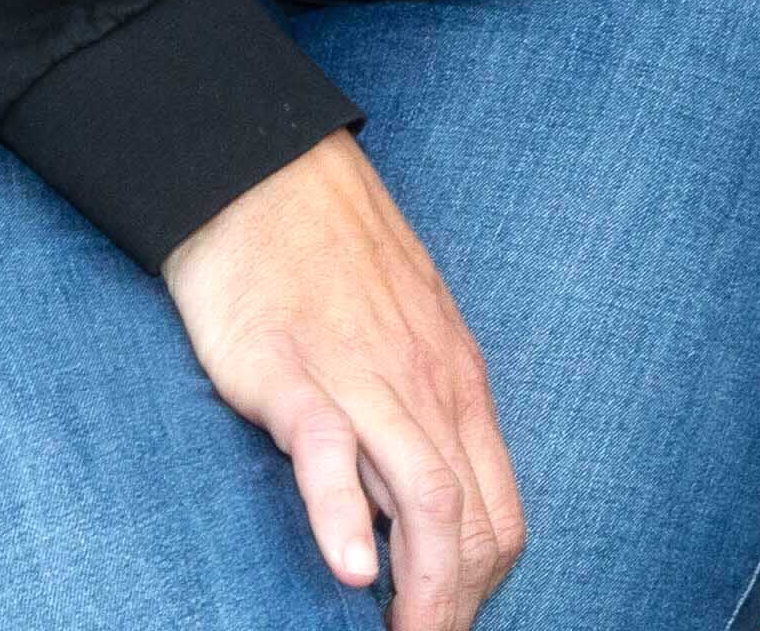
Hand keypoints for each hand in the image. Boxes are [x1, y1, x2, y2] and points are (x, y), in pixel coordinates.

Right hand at [158, 135, 524, 630]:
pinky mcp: (293, 371)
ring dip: (425, 589)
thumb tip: (419, 502)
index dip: (483, 584)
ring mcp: (363, 378)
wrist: (261, 173)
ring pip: (424, 495)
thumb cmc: (327, 259)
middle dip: (459, 605)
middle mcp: (426, 386)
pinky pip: (331, 450)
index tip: (453, 623)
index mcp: (456, 383)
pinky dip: (343, 516)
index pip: (499, 510)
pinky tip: (349, 568)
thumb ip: (416, 412)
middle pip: (472, 519)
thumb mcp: (402, 333)